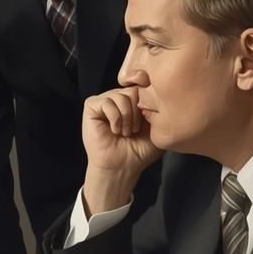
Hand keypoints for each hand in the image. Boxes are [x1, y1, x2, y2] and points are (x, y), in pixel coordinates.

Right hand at [80, 87, 163, 214]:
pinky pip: (107, 102)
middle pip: (134, 91)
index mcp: (135, 100)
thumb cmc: (139, 150)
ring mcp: (105, 101)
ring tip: (125, 132)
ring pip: (121, 96)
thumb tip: (155, 93)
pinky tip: (114, 130)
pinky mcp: (92, 106)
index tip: (147, 121)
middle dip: (137, 113)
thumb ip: (160, 108)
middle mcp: (119, 97)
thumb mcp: (158, 128)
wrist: (122, 166)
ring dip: (126, 118)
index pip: (144, 87)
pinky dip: (114, 118)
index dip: (148, 101)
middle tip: (134, 131)